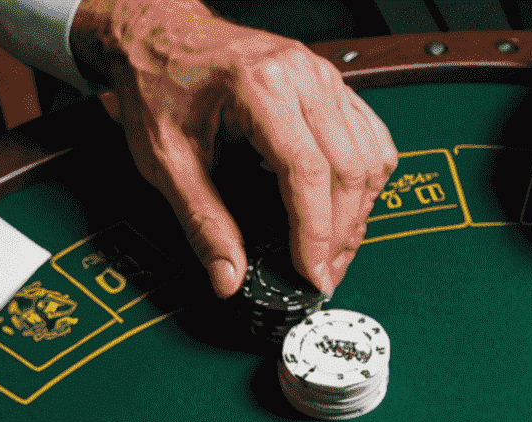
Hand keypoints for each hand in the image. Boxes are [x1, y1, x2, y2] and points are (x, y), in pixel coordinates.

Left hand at [72, 0, 397, 298]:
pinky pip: (371, 139)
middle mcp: (302, 77)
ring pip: (370, 157)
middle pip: (349, 169)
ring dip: (358, 213)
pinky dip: (366, 181)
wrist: (159, 33)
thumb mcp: (166, 160)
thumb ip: (201, 223)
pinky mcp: (330, 85)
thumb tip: (228, 278)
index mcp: (260, 88)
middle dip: (340, 235)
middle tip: (322, 276)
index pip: (307, 172)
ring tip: (333, 251)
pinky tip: (346, 209)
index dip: (315, 234)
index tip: (312, 275)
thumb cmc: (160, 82)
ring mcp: (322, 78)